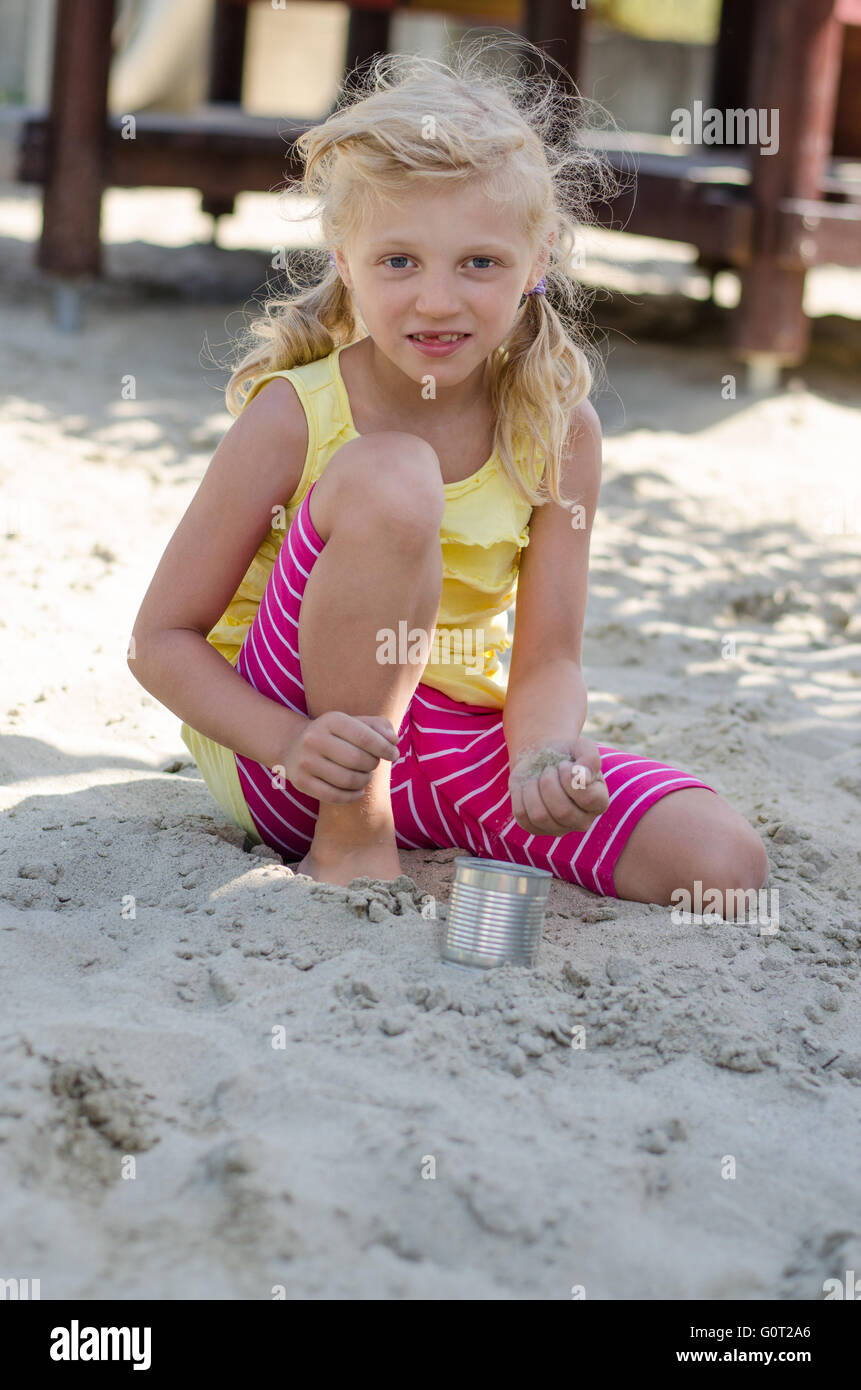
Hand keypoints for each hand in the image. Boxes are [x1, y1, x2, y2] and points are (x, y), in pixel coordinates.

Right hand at [280, 712, 399, 802]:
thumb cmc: (336, 735)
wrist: (294, 745)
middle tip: (373, 764)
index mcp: (330, 720)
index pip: (365, 737)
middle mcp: (314, 739)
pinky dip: (353, 796)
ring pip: (347, 780)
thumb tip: (394, 741)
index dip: (385, 748)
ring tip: (365, 776)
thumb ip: (379, 727)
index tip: (394, 754)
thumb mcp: (355, 723)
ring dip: (364, 781)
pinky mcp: (301, 782)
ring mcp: (305, 761)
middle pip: (357, 760)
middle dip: (373, 765)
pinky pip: (334, 796)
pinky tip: (359, 790)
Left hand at [508, 736, 608, 835]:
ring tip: (537, 778)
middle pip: (562, 812)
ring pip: (540, 816)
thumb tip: (583, 779)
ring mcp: (558, 828)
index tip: (565, 764)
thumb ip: (590, 758)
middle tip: (549, 770)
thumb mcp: (582, 747)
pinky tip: (527, 786)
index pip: (589, 799)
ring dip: (533, 789)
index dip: (571, 778)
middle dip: (549, 783)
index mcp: (599, 802)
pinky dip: (520, 795)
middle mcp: (582, 821)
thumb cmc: (566, 755)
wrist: (541, 759)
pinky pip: (522, 815)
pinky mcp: (534, 828)